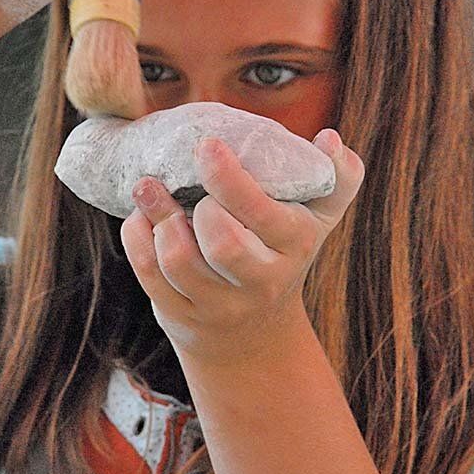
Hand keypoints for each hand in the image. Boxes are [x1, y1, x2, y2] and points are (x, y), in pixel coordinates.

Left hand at [120, 129, 364, 359]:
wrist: (256, 334)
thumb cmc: (283, 252)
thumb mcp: (318, 218)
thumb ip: (337, 177)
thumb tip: (331, 138)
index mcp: (294, 244)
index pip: (262, 214)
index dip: (229, 179)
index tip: (206, 146)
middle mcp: (261, 281)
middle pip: (222, 243)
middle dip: (197, 205)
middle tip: (186, 180)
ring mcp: (219, 304)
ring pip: (178, 260)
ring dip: (157, 217)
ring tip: (150, 188)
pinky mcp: (182, 316)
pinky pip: (149, 274)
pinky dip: (137, 238)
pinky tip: (142, 217)